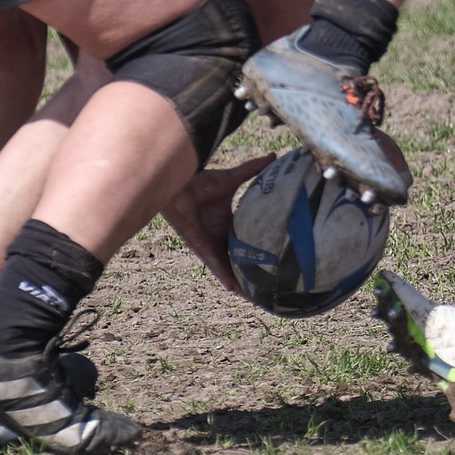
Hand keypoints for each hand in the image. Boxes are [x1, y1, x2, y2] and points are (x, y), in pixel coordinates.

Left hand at [161, 153, 276, 292]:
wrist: (180, 184)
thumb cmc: (201, 181)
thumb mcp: (233, 178)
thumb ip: (252, 169)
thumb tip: (274, 156)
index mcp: (229, 223)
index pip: (247, 241)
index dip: (258, 252)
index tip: (273, 262)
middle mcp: (221, 237)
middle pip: (238, 259)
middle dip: (249, 274)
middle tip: (267, 288)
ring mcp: (212, 244)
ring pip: (228, 267)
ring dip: (239, 282)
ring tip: (253, 298)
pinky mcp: (202, 247)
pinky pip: (215, 264)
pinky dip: (224, 275)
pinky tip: (233, 289)